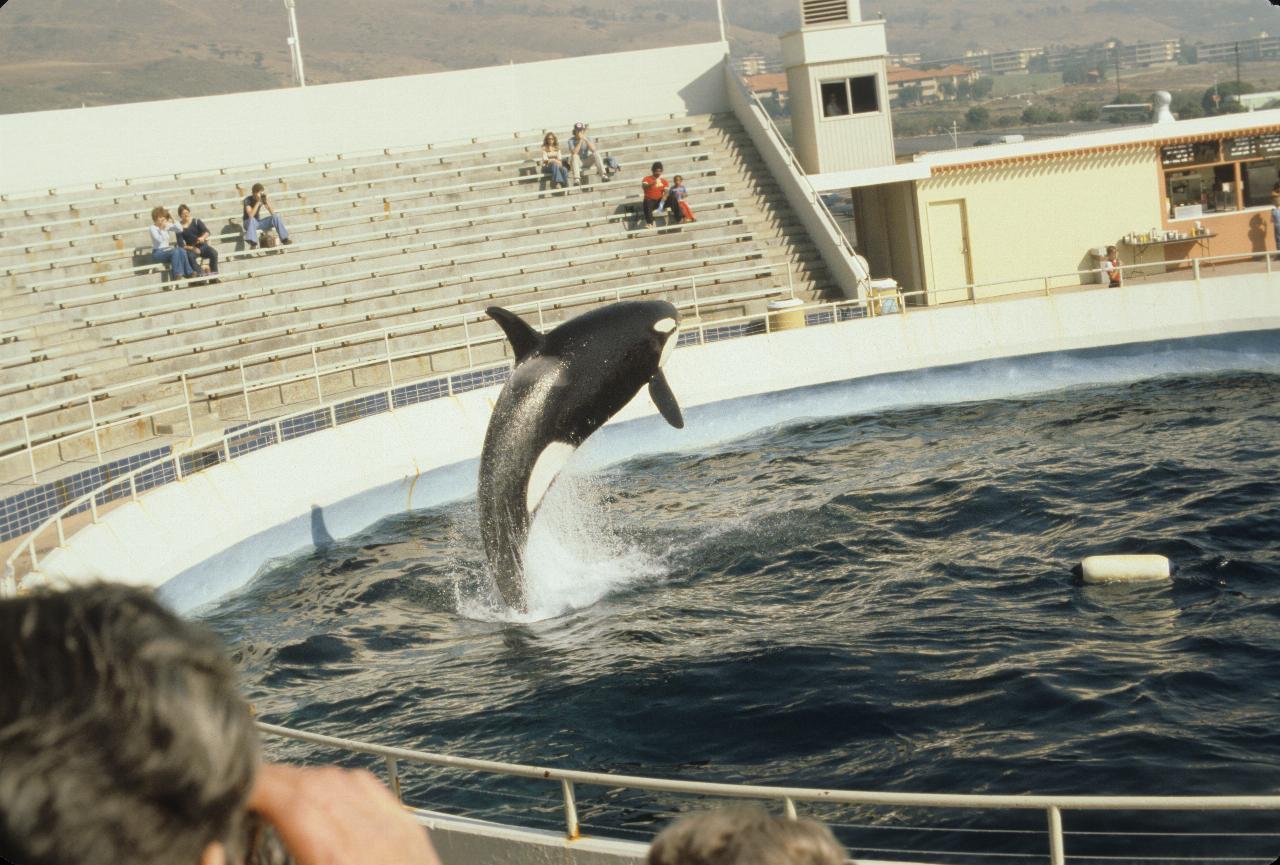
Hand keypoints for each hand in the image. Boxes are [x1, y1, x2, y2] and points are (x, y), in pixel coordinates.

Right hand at [248, 763, 441, 864]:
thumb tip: (214, 853)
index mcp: (337, 860)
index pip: (294, 803)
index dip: (259, 784)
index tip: (232, 782)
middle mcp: (373, 839)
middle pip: (318, 786)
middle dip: (277, 779)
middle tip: (246, 784)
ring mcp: (397, 832)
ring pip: (346, 782)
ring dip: (307, 779)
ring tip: (278, 790)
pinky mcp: (411, 833)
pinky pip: (375, 791)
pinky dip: (343, 783)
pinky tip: (327, 792)